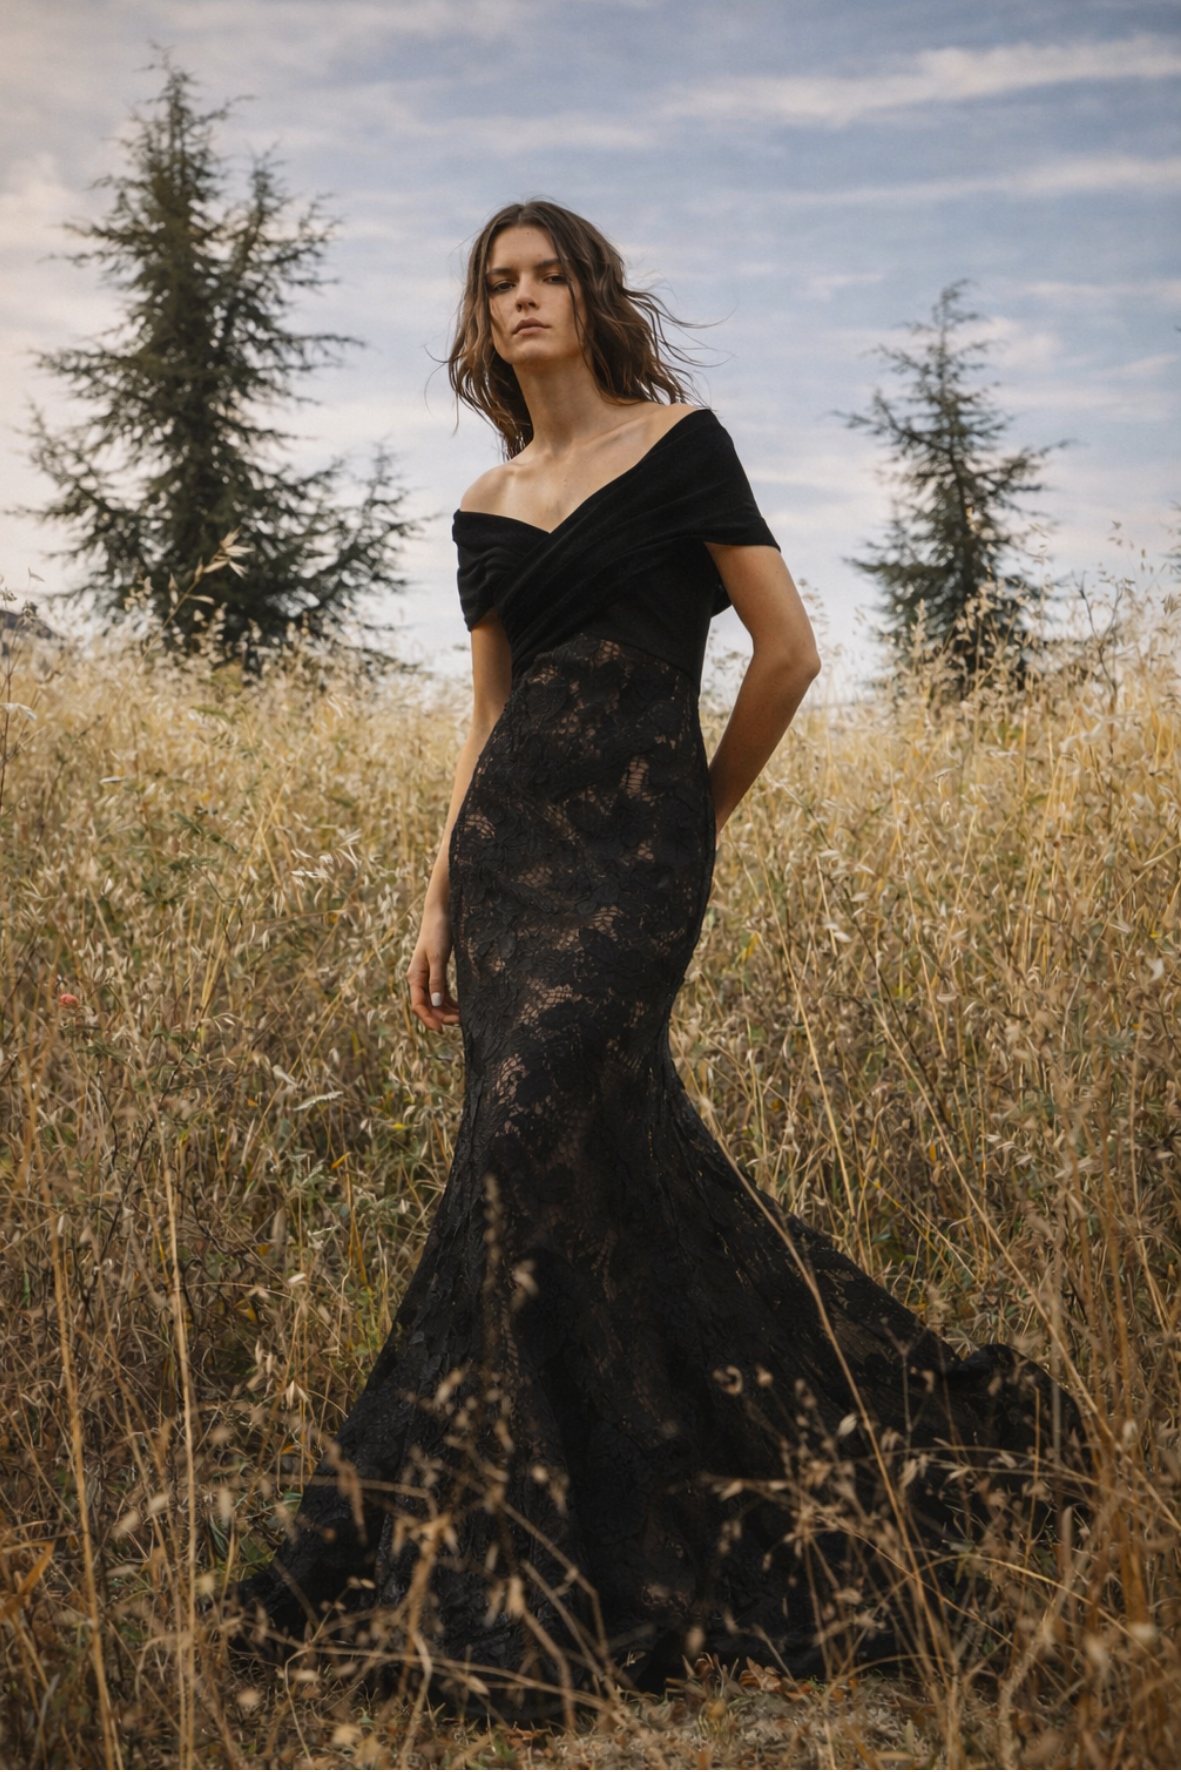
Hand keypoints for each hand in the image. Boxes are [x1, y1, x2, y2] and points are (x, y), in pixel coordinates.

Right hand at [408, 902, 459, 1030]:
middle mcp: (419, 979)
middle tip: (461, 1023)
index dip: (429, 1020)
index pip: (418, 1006)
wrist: (440, 913)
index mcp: (415, 977)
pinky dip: (450, 1002)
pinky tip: (462, 1007)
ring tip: (463, 1018)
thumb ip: (437, 980)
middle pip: (428, 1006)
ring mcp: (428, 976)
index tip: (442, 1030)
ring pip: (436, 1001)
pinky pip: (442, 993)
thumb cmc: (437, 932)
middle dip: (442, 1017)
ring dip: (447, 1011)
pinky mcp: (437, 971)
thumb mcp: (438, 957)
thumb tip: (435, 1004)